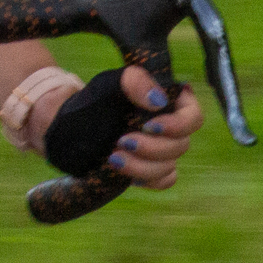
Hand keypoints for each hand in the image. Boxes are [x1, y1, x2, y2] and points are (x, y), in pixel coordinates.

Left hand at [29, 64, 201, 189]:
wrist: (69, 129)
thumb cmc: (92, 102)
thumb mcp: (109, 83)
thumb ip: (134, 81)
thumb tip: (160, 101)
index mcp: (166, 102)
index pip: (193, 115)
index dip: (179, 125)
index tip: (150, 125)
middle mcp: (169, 126)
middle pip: (182, 145)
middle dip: (151, 148)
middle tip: (121, 141)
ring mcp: (161, 150)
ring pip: (170, 166)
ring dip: (143, 166)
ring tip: (113, 157)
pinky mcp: (151, 169)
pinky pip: (165, 180)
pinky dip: (148, 179)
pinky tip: (125, 173)